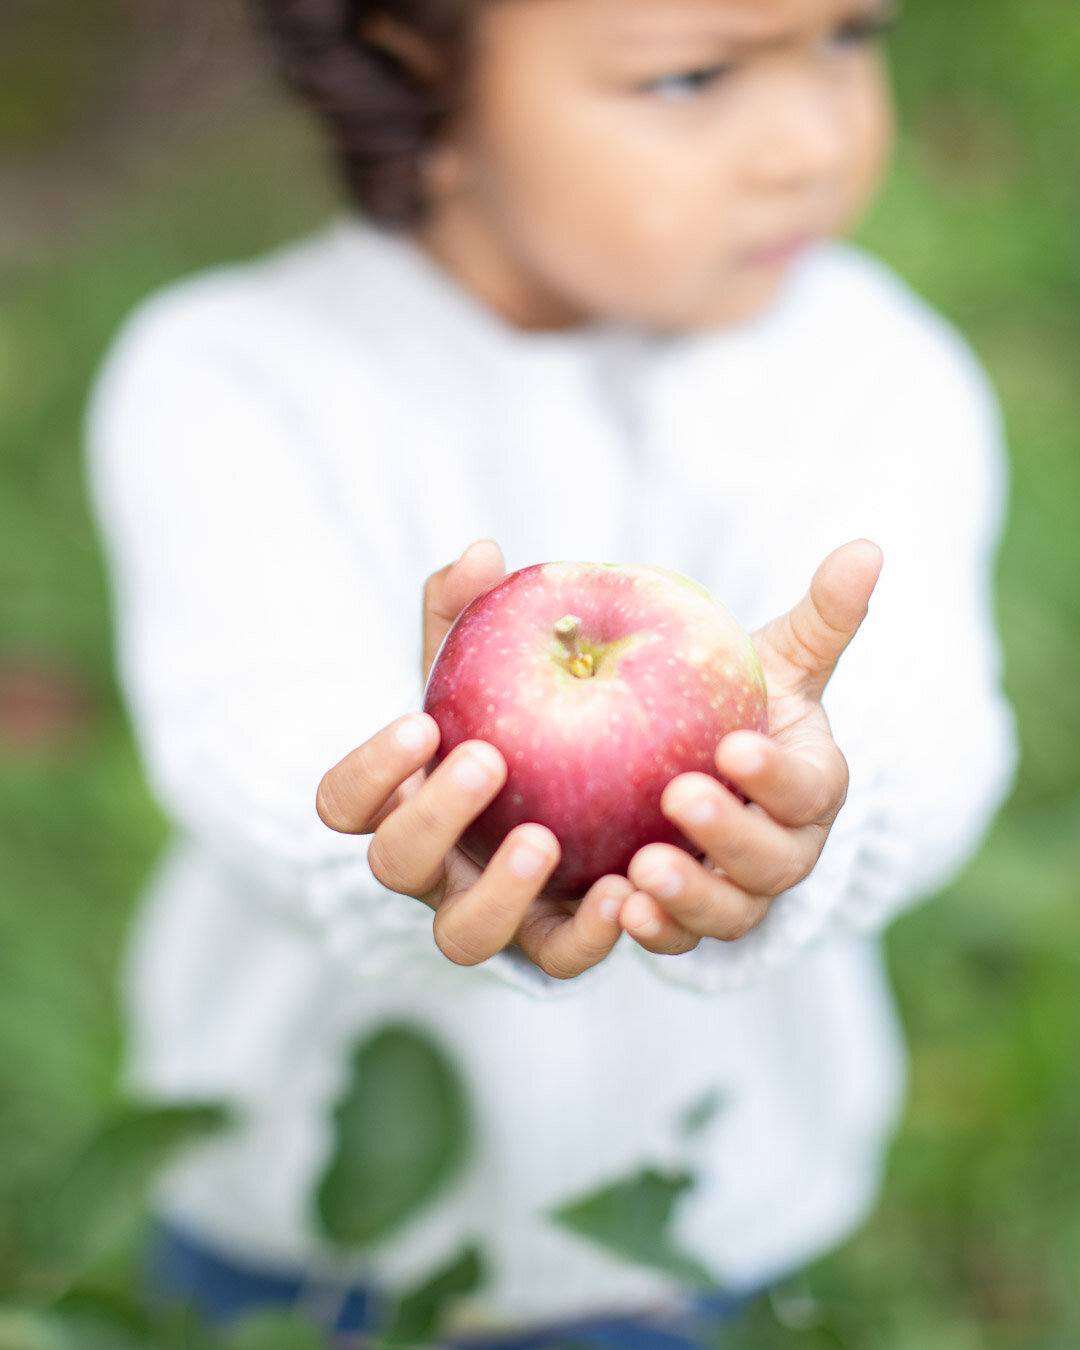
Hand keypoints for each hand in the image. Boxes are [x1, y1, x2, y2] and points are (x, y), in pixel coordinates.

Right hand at [317, 541, 630, 978]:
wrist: (582, 792)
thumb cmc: (510, 717)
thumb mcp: (485, 664)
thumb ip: (472, 613)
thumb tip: (482, 552)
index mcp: (399, 801)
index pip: (344, 802)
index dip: (368, 772)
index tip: (421, 724)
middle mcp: (431, 867)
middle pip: (395, 864)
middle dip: (431, 816)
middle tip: (486, 761)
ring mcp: (485, 913)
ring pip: (462, 935)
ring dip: (496, 891)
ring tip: (543, 838)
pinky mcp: (550, 943)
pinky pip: (557, 959)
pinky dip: (585, 933)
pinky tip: (626, 890)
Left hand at [619, 540, 883, 954]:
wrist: (711, 769)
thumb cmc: (744, 707)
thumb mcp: (778, 662)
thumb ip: (820, 617)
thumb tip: (867, 548)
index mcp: (814, 786)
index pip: (808, 785)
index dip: (776, 773)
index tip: (733, 746)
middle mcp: (788, 849)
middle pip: (774, 859)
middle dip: (730, 834)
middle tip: (677, 797)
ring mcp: (742, 893)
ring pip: (732, 912)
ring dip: (691, 897)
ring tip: (640, 871)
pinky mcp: (693, 921)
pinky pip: (682, 938)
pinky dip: (655, 932)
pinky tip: (617, 910)